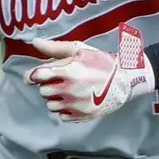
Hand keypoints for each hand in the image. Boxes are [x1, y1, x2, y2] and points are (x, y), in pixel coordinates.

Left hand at [25, 23, 155, 121]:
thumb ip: (54, 48)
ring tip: (68, 90)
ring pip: (51, 105)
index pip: (36, 76)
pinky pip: (62, 116)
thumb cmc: (101, 61)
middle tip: (59, 80)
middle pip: (43, 91)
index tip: (34, 76)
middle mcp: (70, 90)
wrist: (126, 79)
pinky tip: (74, 100)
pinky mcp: (83, 115)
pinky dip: (65, 109)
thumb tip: (34, 42)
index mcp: (68, 71)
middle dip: (47, 85)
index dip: (32, 76)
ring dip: (55, 98)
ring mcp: (76, 105)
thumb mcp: (79, 49)